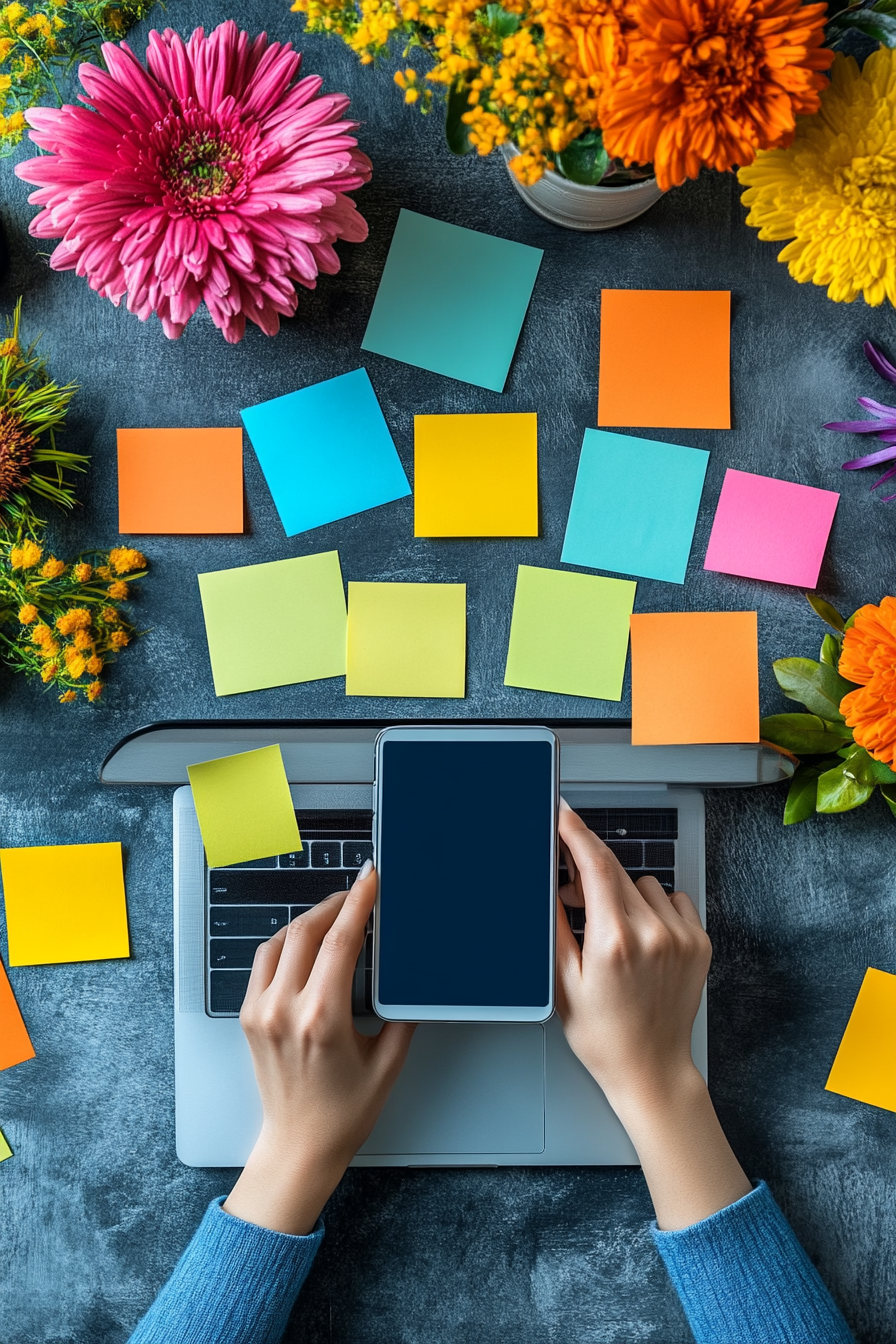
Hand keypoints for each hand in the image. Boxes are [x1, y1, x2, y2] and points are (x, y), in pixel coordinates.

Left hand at [224, 862, 414, 1234]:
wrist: (298, 1146)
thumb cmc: (342, 1113)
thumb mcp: (388, 1063)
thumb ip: (402, 1014)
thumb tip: (412, 977)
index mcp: (321, 1019)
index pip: (340, 941)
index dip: (358, 902)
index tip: (370, 881)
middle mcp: (284, 1010)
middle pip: (306, 930)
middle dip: (335, 904)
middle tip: (357, 893)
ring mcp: (261, 1011)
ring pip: (280, 940)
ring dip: (309, 920)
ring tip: (334, 915)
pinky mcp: (249, 1017)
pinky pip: (264, 961)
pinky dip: (285, 941)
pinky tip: (304, 942)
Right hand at [556, 800, 750, 1229]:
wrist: (651, 1069)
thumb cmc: (604, 1035)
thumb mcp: (563, 981)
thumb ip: (556, 924)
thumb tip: (550, 882)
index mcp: (614, 941)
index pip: (595, 866)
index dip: (576, 832)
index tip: (563, 815)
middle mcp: (653, 933)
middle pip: (617, 872)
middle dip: (590, 873)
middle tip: (573, 897)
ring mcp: (681, 936)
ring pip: (644, 883)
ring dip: (623, 894)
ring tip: (610, 930)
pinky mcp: (699, 941)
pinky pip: (671, 899)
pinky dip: (653, 907)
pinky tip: (641, 936)